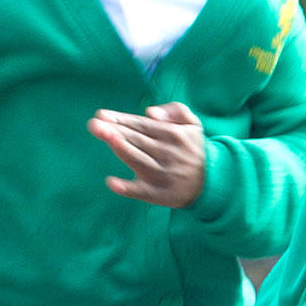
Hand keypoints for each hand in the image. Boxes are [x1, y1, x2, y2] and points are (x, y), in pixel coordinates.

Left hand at [91, 101, 208, 208]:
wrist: (210, 183)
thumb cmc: (192, 149)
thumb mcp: (193, 125)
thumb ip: (177, 110)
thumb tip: (150, 111)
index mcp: (174, 135)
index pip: (143, 125)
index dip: (122, 119)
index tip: (101, 114)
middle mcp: (168, 154)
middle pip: (137, 140)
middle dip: (115, 131)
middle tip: (95, 124)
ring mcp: (163, 175)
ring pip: (138, 160)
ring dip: (122, 150)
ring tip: (105, 138)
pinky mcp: (159, 194)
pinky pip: (141, 191)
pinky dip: (127, 188)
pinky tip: (112, 183)